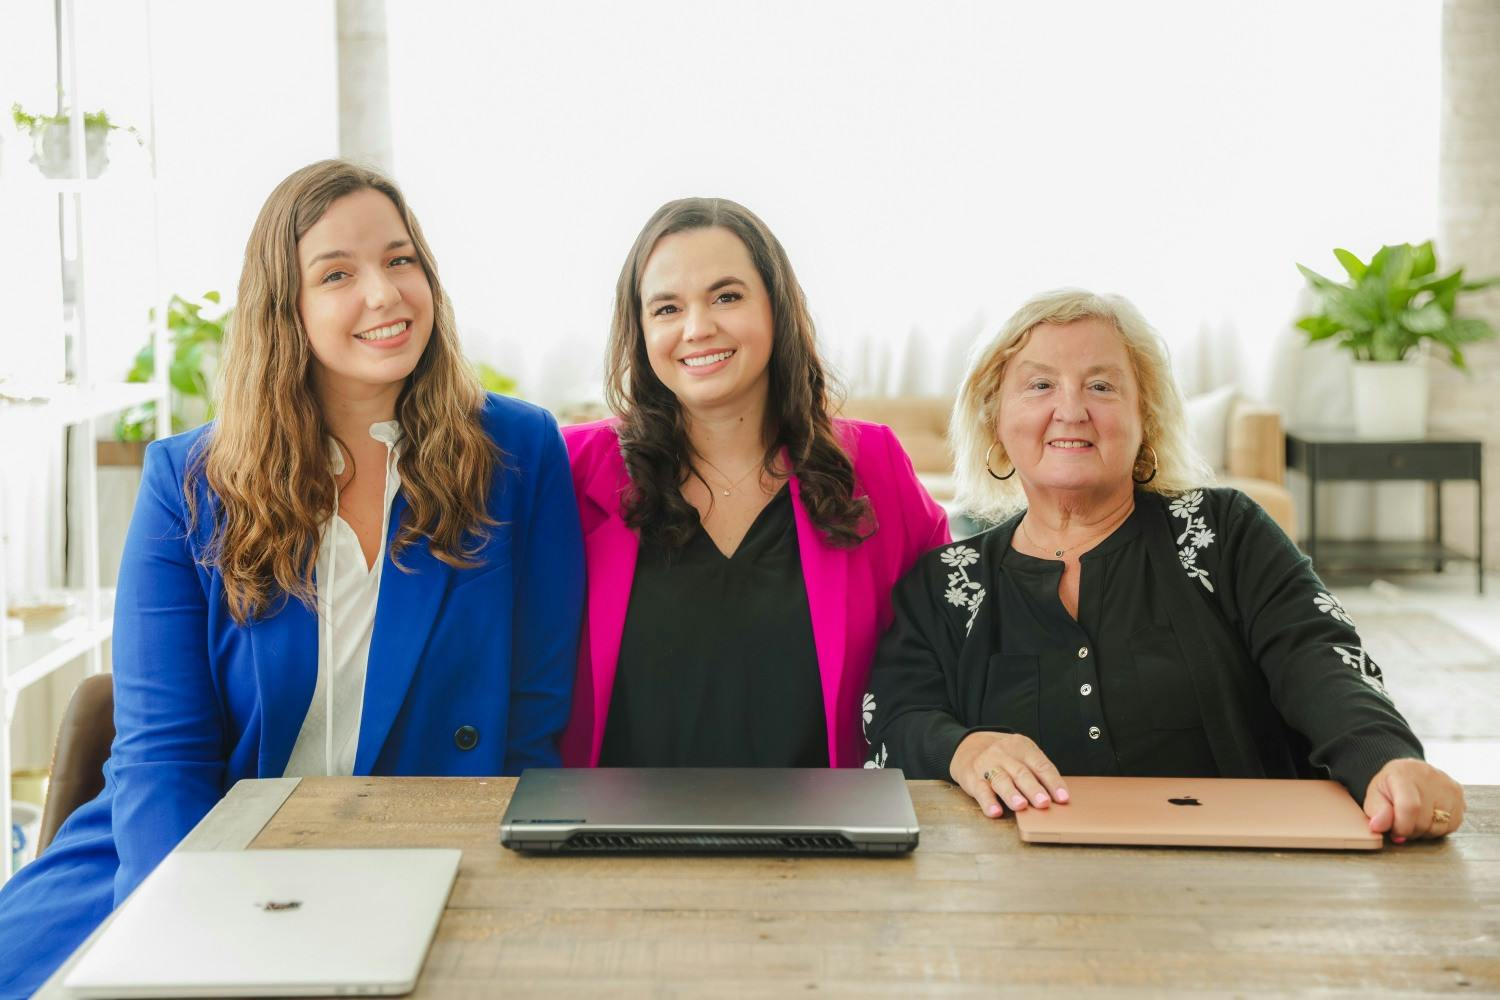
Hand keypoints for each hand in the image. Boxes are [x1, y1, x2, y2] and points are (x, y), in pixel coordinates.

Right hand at [951, 731, 1068, 818]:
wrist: (968, 743)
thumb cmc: (1003, 754)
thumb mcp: (1021, 753)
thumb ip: (1037, 770)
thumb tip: (1058, 797)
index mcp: (1023, 748)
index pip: (1041, 765)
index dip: (1053, 782)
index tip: (1063, 798)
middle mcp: (1005, 755)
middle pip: (1022, 773)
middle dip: (1033, 789)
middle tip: (1044, 803)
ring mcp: (988, 766)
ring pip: (1001, 780)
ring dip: (1011, 794)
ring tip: (1020, 806)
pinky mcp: (972, 778)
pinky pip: (981, 790)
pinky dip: (988, 802)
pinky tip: (994, 811)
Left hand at [1363, 758, 1464, 841]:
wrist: (1408, 772)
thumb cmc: (1390, 786)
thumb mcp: (1375, 796)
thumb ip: (1376, 812)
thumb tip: (1378, 826)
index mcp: (1404, 773)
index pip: (1410, 807)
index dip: (1402, 827)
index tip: (1395, 832)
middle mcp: (1430, 776)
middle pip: (1424, 820)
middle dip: (1411, 831)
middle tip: (1402, 826)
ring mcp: (1448, 785)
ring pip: (1440, 826)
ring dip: (1425, 831)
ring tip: (1415, 820)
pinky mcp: (1460, 794)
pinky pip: (1452, 825)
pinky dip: (1439, 828)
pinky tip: (1429, 818)